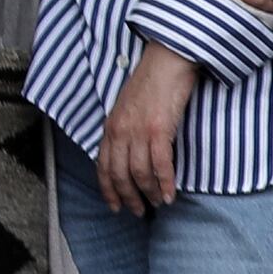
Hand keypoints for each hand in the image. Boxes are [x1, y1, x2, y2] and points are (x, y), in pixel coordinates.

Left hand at [96, 43, 195, 212]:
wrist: (166, 61)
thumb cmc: (151, 84)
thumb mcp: (129, 109)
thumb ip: (126, 131)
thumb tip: (132, 155)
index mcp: (110, 127)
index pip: (103, 166)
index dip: (108, 189)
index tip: (115, 206)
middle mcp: (120, 131)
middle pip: (119, 174)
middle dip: (128, 197)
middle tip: (139, 212)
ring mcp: (138, 131)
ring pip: (139, 173)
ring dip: (149, 193)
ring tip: (158, 204)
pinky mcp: (159, 129)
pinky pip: (160, 164)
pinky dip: (164, 183)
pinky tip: (169, 194)